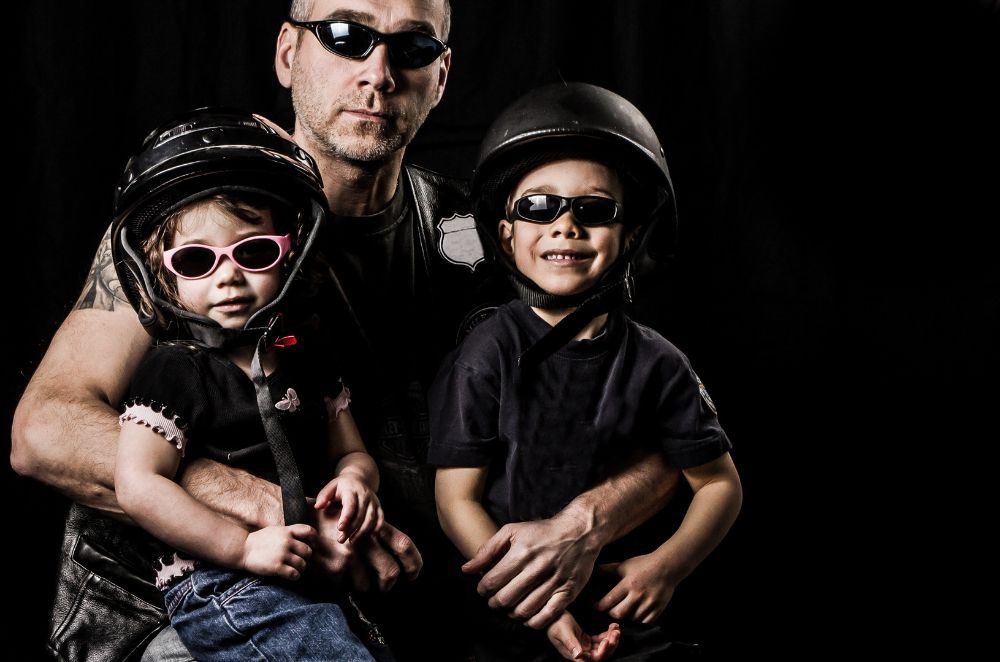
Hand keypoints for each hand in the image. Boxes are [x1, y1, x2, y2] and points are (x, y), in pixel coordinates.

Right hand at [241, 524, 314, 579]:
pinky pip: (294, 574)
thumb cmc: (259, 540)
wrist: (242, 549)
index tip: (313, 544)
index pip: (309, 531)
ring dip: (301, 568)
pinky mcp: (277, 567)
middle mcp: (286, 541)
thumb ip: (289, 532)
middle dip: (306, 558)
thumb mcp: (275, 530)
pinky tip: (291, 575)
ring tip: (296, 569)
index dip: (315, 538)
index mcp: (287, 531)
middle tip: (301, 561)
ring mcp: (282, 554)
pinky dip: (295, 576)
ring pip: (302, 564)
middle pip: (308, 551)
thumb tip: (304, 537)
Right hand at [313, 507, 421, 591]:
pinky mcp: (334, 568)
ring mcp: (350, 555)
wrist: (300, 519)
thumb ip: (374, 537)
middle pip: (390, 572)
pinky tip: (331, 573)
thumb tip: (394, 561)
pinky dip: (339, 584)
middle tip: (384, 588)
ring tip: (350, 577)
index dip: (413, 562)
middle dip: (388, 585)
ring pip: (366, 585)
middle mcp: (365, 540)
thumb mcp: (357, 521)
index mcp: (373, 527)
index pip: (403, 544)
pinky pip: (344, 587)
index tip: (413, 574)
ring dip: (360, 585)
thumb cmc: (330, 521)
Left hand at [315, 475, 383, 542]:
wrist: (358, 479)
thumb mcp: (331, 486)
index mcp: (351, 490)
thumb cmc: (342, 486)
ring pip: (371, 518)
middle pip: (360, 514)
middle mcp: (364, 495)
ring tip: (352, 541)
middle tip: (341, 540)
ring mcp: (373, 501)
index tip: (339, 528)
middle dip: (351, 529)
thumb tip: (318, 506)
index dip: (346, 517)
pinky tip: (371, 537)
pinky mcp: (378, 506)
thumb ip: (324, 495)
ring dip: (362, 531)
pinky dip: (378, 528)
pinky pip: (381, 518)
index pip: (350, 505)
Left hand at [462, 512, 602, 628]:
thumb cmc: (542, 532)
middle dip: (494, 603)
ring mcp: (554, 581)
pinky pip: (546, 617)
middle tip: (495, 600)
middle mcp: (538, 568)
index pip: (492, 582)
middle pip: (505, 599)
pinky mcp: (568, 592)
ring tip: (510, 606)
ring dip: (512, 613)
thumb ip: (487, 550)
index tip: (484, 589)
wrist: (580, 531)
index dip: (482, 590)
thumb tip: (466, 570)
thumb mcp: (512, 531)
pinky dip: (533, 622)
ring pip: (524, 611)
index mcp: (522, 552)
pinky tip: (528, 615)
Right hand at [547, 613, 620, 660]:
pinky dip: (607, 633)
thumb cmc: (554, 622)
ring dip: (610, 639)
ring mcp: (583, 647)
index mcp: (574, 654)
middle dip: (610, 644)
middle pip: (600, 655)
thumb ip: (571, 643)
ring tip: (616, 628)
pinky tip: (612, 626)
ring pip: (602, 647)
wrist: (551, 614)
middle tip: (616, 632)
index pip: (592, 659)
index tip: (606, 640)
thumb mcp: (562, 632)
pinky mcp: (585, 639)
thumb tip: (579, 655)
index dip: (602, 652)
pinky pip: (599, 640)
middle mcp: (580, 653)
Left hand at [594, 553, 677, 622]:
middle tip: (610, 611)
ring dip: (626, 617)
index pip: (610, 599)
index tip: (595, 607)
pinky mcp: (658, 608)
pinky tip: (636, 615)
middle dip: (612, 613)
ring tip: (624, 612)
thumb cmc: (644, 564)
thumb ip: (610, 568)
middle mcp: (638, 594)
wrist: (667, 566)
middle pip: (619, 613)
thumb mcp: (626, 564)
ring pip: (632, 619)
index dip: (600, 605)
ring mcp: (649, 603)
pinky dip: (639, 620)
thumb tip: (596, 568)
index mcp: (628, 583)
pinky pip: (645, 621)